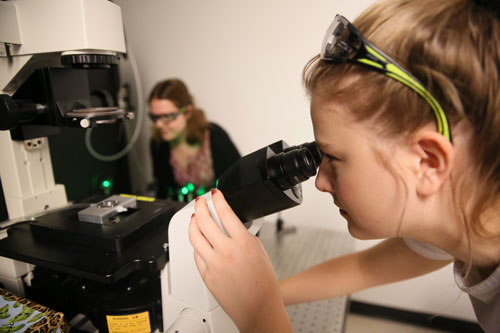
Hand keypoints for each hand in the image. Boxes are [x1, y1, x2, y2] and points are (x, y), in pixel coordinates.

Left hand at [189, 189, 292, 332]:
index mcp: (243, 242)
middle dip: (200, 206)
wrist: (258, 308)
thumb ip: (244, 236)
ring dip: (192, 223)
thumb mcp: (260, 252)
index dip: (218, 199)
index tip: (215, 194)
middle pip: (204, 220)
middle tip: (200, 201)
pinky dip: (197, 245)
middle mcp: (226, 251)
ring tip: (194, 217)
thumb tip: (233, 226)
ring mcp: (213, 264)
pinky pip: (196, 255)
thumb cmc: (263, 284)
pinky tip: (199, 241)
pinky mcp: (206, 275)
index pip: (225, 212)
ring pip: (194, 236)